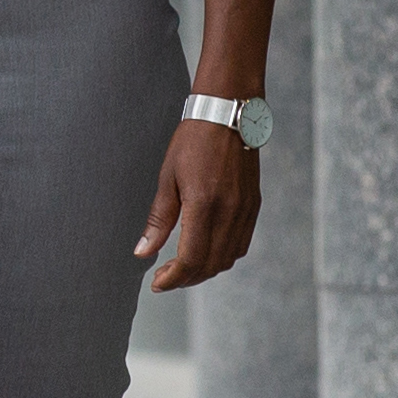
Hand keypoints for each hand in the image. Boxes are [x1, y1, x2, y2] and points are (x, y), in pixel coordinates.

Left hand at [137, 117, 260, 291]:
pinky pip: (240, 245)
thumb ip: (159, 219)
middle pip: (210, 265)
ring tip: (183, 267)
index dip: (173, 278)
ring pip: (228, 259)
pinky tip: (206, 250)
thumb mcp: (168, 178)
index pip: (191, 259)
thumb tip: (143, 252)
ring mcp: (245, 211)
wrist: (228, 114)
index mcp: (204, 205)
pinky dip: (223, 256)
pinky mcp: (254, 206)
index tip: (158, 283)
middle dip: (187, 279)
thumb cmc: (193, 140)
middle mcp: (229, 212)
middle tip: (166, 277)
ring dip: (205, 270)